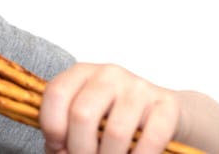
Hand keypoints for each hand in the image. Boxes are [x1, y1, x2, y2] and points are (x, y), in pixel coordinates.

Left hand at [39, 63, 182, 153]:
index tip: (57, 147)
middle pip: (82, 114)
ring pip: (115, 132)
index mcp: (81, 72)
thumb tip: (60, 152)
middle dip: (79, 149)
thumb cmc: (112, 118)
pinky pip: (150, 139)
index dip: (52, 126)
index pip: (56, 93)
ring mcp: (138, 88)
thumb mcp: (85, 118)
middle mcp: (108, 74)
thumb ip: (65, 133)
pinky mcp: (166, 105)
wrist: (162, 113)